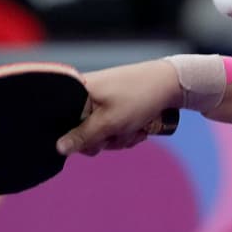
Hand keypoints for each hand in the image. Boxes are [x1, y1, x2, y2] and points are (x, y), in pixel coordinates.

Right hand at [56, 60, 180, 156]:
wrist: (173, 83)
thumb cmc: (139, 96)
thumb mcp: (109, 122)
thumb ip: (82, 137)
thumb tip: (58, 148)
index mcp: (77, 91)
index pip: (61, 124)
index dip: (79, 138)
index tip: (97, 137)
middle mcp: (86, 95)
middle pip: (82, 134)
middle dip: (105, 139)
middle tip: (121, 130)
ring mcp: (101, 102)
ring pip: (101, 135)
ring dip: (120, 137)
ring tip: (135, 126)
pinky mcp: (115, 107)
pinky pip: (114, 130)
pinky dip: (127, 132)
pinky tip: (140, 127)